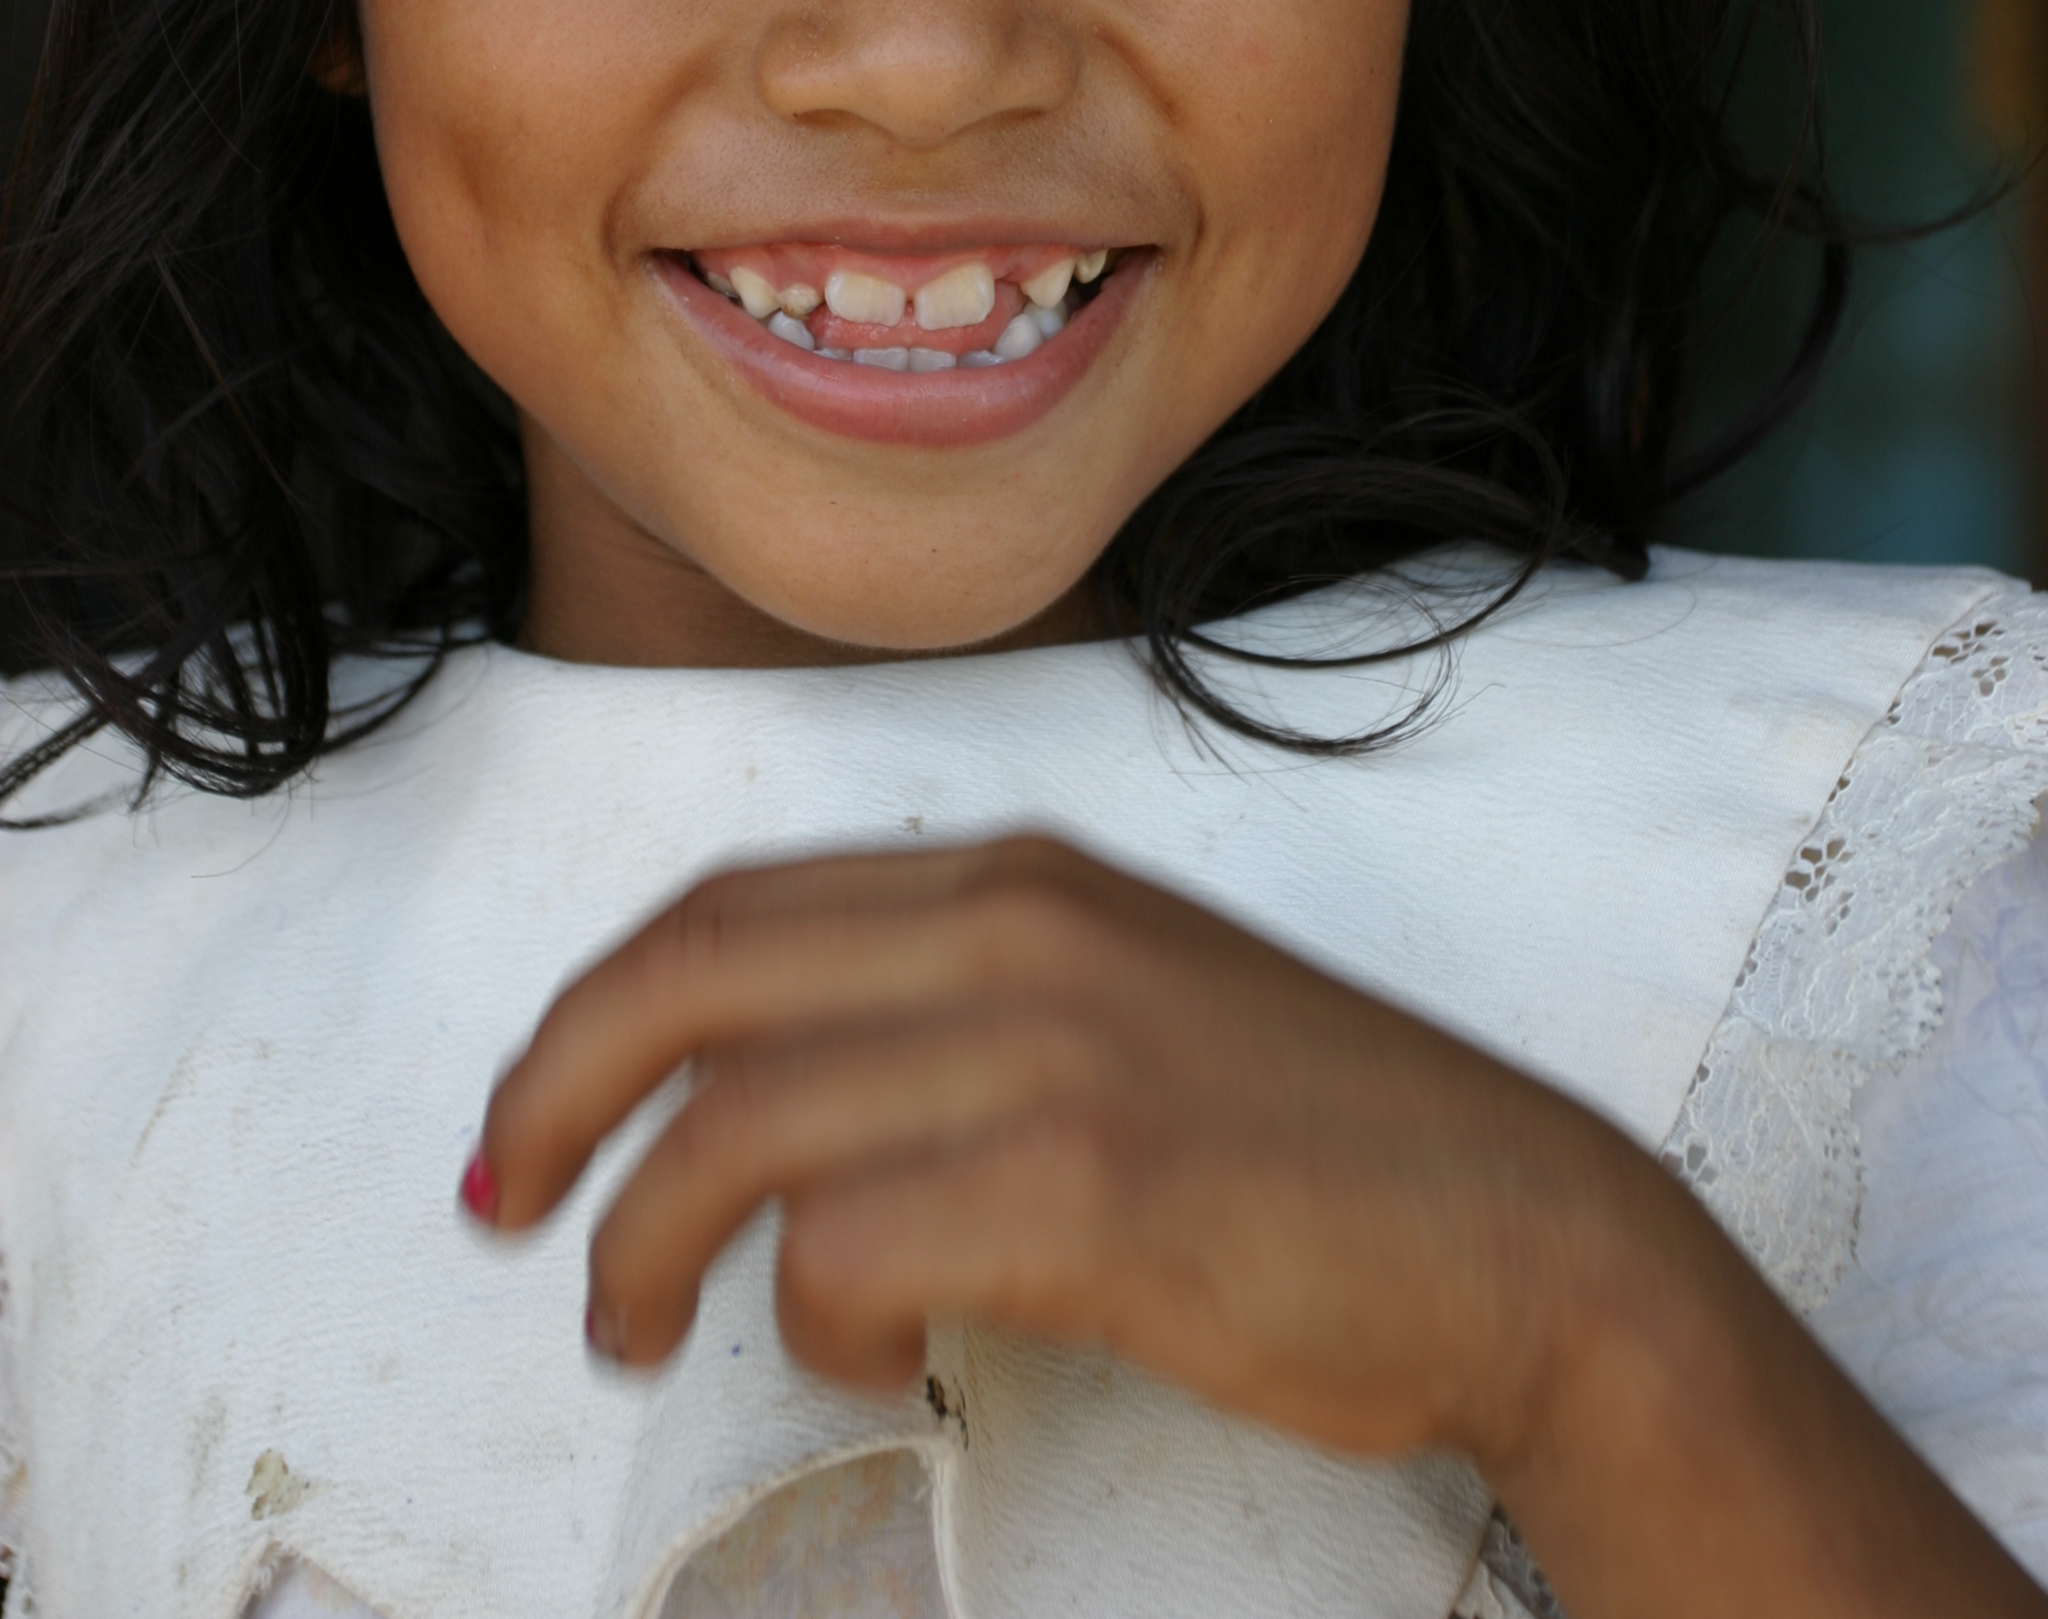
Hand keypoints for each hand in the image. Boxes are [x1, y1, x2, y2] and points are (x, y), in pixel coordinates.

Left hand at [473, 834, 2047, 1618]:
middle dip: (557, 1090)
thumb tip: (773, 1095)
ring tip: (633, 1327)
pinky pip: (848, 1248)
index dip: (594, 1007)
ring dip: (645, 1238)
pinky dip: (812, 1315)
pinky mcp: (1089, 1183)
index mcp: (1017, 874)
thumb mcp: (1124, 1003)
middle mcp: (1018, 927)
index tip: (535, 1111)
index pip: (729, 903)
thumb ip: (960, 1005)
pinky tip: (863, 1347)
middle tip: (505, 1202)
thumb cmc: (1316, 1146)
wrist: (1520, 1232)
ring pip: (739, 1120)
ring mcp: (1054, 1045)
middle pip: (691, 977)